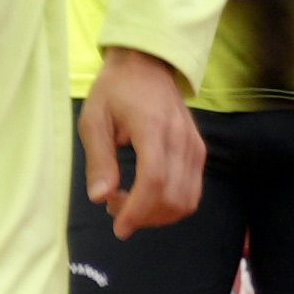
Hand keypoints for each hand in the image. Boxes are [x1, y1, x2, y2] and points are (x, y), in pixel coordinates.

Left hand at [80, 48, 204, 236]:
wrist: (147, 65)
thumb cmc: (115, 90)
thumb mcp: (93, 120)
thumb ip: (98, 160)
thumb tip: (100, 198)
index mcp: (153, 127)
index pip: (153, 180)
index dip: (138, 210)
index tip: (118, 227)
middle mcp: (181, 139)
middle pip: (173, 197)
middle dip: (144, 215)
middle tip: (114, 207)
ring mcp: (195, 146)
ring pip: (187, 199)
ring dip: (157, 214)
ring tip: (128, 203)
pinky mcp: (199, 151)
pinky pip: (192, 191)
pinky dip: (170, 205)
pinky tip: (146, 197)